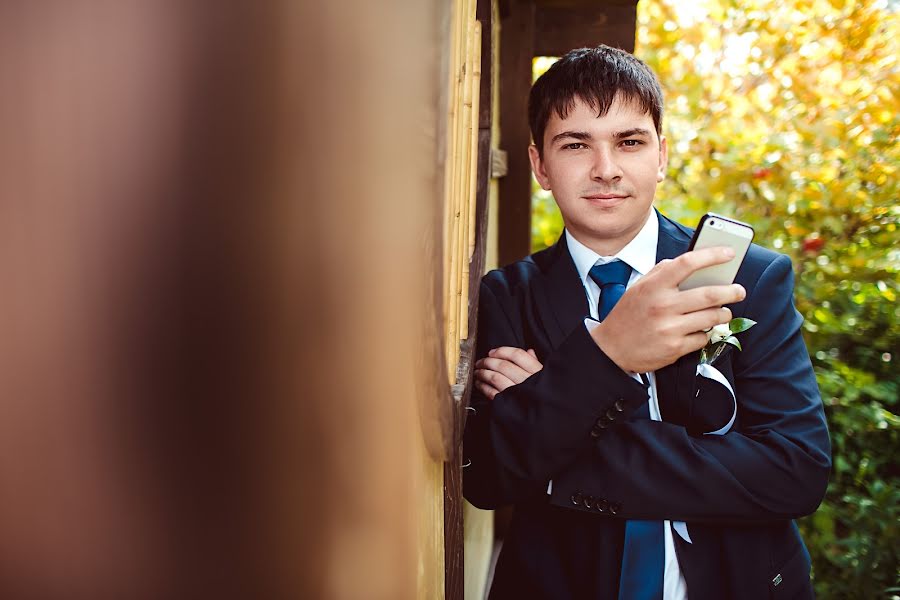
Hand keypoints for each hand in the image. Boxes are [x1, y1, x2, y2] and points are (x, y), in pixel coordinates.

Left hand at [474, 347, 542, 399]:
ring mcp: (517, 393)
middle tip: (480, 362)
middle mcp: (526, 381)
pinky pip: (492, 393)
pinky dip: (483, 387)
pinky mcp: (508, 405)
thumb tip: (529, 351)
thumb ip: (536, 364)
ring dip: (483, 373)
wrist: (549, 420)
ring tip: (478, 372)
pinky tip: (480, 384)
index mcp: (536, 372)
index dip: (502, 351)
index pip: (517, 355)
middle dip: (488, 361)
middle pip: (503, 365)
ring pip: (495, 377)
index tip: (492, 352)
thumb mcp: (546, 377)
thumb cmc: (546, 395)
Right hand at [591, 247, 746, 372]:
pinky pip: (703, 337)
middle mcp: (663, 306)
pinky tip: (699, 330)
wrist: (611, 349)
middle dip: (731, 291)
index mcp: (654, 286)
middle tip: (739, 290)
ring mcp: (669, 328)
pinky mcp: (675, 348)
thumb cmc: (628, 315)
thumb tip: (688, 262)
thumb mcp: (639, 288)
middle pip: (709, 294)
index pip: (687, 263)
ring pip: (712, 317)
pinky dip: (705, 333)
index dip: (712, 255)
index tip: (729, 253)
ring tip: (723, 311)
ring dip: (723, 313)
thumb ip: (661, 272)